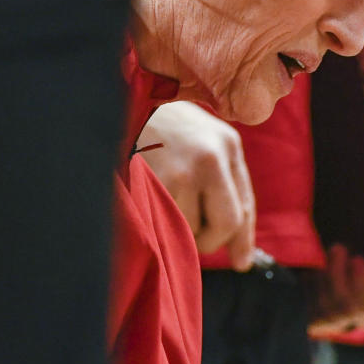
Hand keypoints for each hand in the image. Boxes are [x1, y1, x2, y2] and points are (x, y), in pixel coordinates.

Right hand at [138, 101, 256, 266]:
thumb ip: (220, 180)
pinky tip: (147, 198)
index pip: (244, 204)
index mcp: (228, 144)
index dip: (242, 239)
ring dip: (176, 228)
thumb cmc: (160, 123)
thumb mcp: (200, 138)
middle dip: (210, 240)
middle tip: (191, 235)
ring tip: (160, 198)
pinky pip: (163, 223)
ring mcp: (182, 170)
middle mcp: (211, 156)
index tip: (241, 262)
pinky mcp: (155, 181)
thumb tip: (238, 249)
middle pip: (226, 223)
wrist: (119, 101)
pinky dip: (156, 221)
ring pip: (190, 228)